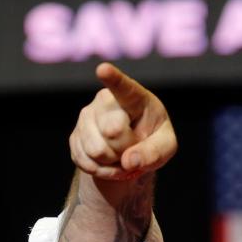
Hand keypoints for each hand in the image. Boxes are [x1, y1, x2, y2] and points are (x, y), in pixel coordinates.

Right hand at [69, 63, 176, 180]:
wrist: (131, 148)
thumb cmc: (153, 138)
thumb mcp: (166, 146)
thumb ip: (154, 153)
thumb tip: (129, 161)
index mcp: (133, 96)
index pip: (122, 86)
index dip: (112, 78)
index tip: (103, 69)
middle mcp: (104, 101)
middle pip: (113, 132)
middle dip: (126, 148)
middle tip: (133, 146)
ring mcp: (86, 117)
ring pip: (96, 150)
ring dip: (114, 163)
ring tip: (122, 156)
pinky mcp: (75, 136)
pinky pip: (86, 162)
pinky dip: (102, 171)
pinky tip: (109, 163)